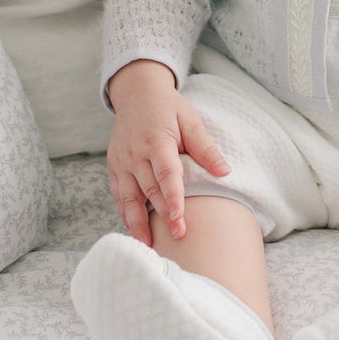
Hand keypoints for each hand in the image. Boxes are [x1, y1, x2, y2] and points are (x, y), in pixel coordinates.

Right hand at [106, 60, 230, 245]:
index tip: (180, 220)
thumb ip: (205, 148)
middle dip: (162, 216)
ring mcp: (121, 161)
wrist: (137, 93)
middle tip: (178, 238)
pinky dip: (125, 213)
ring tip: (150, 246)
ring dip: (138, 223)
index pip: (166, 174)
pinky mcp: (113, 166)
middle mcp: (135, 153)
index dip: (173, 198)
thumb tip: (225, 171)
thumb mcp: (190, 120)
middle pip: (149, 190)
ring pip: (128, 197)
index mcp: (156, 141)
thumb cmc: (168, 107)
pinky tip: (135, 230)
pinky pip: (119, 194)